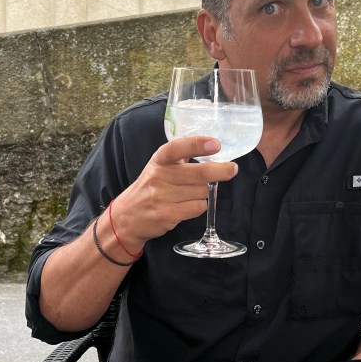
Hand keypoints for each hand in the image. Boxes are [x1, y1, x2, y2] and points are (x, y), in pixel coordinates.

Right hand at [111, 136, 237, 247]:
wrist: (127, 217)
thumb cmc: (151, 188)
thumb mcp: (160, 167)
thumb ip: (181, 157)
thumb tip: (212, 147)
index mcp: (159, 160)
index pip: (177, 148)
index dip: (198, 145)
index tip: (216, 144)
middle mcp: (159, 176)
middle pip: (200, 173)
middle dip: (221, 171)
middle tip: (232, 169)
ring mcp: (161, 196)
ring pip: (201, 192)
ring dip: (203, 193)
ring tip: (190, 195)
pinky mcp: (166, 214)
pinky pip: (197, 208)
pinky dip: (198, 207)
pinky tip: (187, 206)